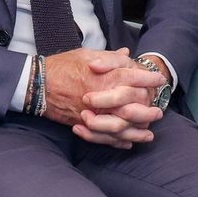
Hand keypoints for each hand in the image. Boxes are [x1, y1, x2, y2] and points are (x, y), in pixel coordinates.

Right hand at [43, 47, 163, 147]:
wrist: (38, 84)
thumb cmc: (61, 66)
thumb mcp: (86, 54)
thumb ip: (110, 57)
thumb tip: (126, 54)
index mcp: (105, 76)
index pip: (135, 78)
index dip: (149, 79)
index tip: (159, 80)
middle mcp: (104, 96)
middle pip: (134, 105)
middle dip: (149, 108)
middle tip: (159, 110)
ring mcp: (95, 113)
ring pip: (123, 126)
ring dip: (138, 130)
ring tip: (149, 132)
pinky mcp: (85, 125)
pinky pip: (106, 138)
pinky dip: (119, 141)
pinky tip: (129, 142)